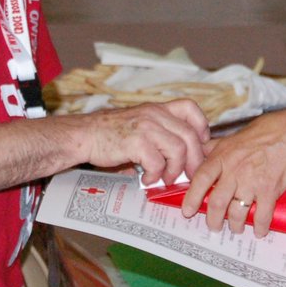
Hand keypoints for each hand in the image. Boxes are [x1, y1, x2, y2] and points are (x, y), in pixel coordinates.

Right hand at [80, 99, 208, 186]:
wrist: (84, 135)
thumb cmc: (110, 134)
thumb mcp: (139, 124)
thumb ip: (159, 135)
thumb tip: (181, 160)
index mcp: (157, 109)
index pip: (190, 108)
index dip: (202, 126)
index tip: (201, 144)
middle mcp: (154, 114)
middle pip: (190, 136)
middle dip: (194, 160)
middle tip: (189, 175)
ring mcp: (146, 127)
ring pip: (179, 150)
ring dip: (175, 170)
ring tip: (165, 178)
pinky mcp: (136, 142)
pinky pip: (158, 163)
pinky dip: (156, 175)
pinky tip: (147, 178)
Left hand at [178, 106, 285, 236]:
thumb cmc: (264, 132)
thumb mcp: (233, 136)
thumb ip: (215, 147)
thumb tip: (200, 151)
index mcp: (223, 157)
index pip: (201, 179)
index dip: (192, 197)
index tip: (187, 210)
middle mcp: (235, 171)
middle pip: (216, 202)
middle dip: (213, 219)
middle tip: (214, 226)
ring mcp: (253, 182)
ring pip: (237, 212)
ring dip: (235, 225)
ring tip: (235, 228)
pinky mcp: (270, 190)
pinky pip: (262, 215)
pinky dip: (259, 227)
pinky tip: (259, 231)